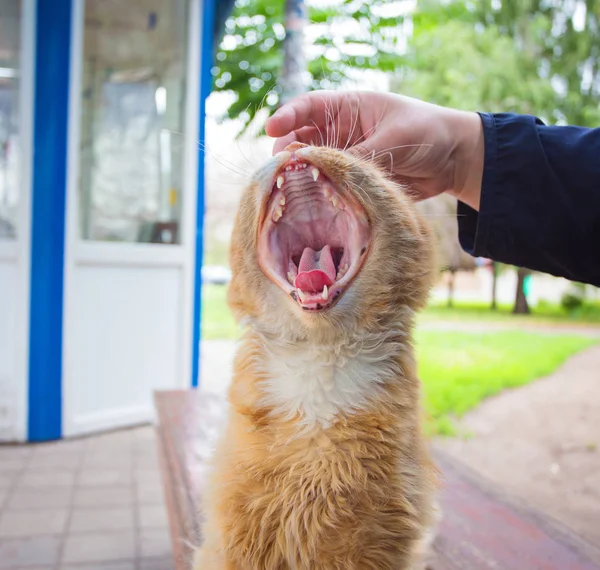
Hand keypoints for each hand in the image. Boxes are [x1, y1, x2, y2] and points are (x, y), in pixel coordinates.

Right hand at [265, 91, 483, 209]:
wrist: (454, 160)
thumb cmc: (428, 132)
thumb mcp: (394, 138)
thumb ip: (361, 155)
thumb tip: (327, 173)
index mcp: (350, 108)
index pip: (310, 107)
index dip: (287, 115)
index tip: (271, 129)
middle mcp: (343, 133)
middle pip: (303, 139)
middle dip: (289, 152)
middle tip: (281, 168)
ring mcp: (347, 158)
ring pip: (314, 167)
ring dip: (302, 176)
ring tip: (291, 189)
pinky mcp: (355, 182)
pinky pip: (331, 188)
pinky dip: (320, 196)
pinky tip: (312, 205)